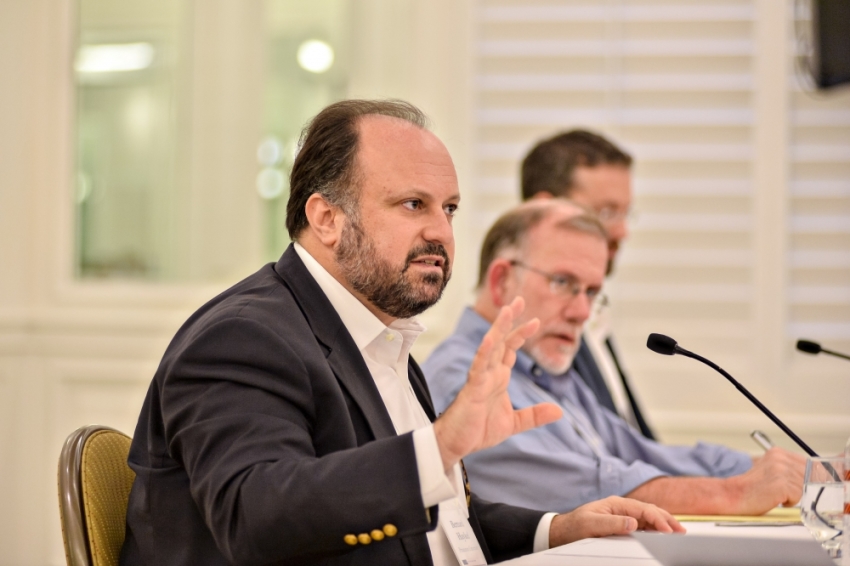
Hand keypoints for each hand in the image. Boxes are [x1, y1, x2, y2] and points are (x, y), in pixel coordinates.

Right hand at [433, 297, 562, 469]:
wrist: (456, 445)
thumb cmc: (478, 430)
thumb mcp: (514, 423)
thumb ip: (535, 415)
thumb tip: (560, 411)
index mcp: (498, 378)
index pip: (510, 349)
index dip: (521, 334)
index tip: (536, 321)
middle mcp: (489, 373)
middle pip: (501, 340)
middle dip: (510, 320)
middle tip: (519, 300)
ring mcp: (480, 378)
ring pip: (490, 347)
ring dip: (499, 328)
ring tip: (507, 310)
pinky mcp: (472, 389)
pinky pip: (478, 367)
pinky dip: (484, 353)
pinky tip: (489, 340)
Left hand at [549, 496, 684, 546]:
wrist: (564, 531)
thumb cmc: (575, 526)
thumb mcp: (591, 525)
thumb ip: (612, 523)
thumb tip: (634, 523)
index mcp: (616, 504)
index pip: (643, 509)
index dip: (658, 519)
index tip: (667, 531)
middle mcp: (622, 508)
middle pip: (650, 511)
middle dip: (667, 520)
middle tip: (682, 532)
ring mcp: (624, 516)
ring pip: (649, 519)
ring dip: (664, 525)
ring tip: (678, 534)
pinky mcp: (623, 525)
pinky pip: (643, 527)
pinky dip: (655, 531)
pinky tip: (663, 536)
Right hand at [728, 447, 805, 513]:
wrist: (734, 494)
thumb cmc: (753, 487)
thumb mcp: (771, 470)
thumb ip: (789, 467)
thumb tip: (813, 472)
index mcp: (777, 452)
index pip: (808, 463)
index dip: (809, 476)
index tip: (804, 483)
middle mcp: (780, 458)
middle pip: (808, 475)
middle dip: (799, 486)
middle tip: (783, 491)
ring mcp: (781, 471)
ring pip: (803, 487)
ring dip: (793, 495)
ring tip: (775, 494)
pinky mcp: (781, 485)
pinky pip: (798, 497)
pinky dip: (789, 502)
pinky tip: (775, 498)